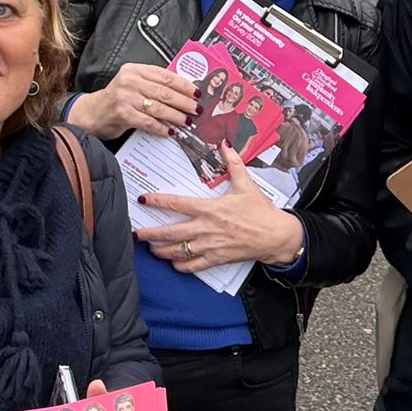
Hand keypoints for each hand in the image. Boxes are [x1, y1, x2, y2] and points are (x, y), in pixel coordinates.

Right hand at [67, 63, 198, 138]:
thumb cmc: (117, 99)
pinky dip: (161, 127)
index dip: (183, 85)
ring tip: (187, 121)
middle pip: (164, 92)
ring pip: (158, 107)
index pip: (165, 75)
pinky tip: (170, 131)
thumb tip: (183, 92)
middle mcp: (129, 81)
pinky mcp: (123, 114)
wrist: (92, 113)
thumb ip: (153, 84)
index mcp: (134, 70)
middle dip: (184, 101)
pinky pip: (148, 122)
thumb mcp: (133, 84)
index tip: (197, 92)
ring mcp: (125, 98)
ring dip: (176, 116)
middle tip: (196, 109)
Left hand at [136, 146, 303, 271]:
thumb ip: (233, 164)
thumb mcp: (246, 184)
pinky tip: (173, 262)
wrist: (276, 235)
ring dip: (160, 251)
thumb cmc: (261, 210)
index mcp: (210, 208)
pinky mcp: (216, 259)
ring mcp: (209, 245)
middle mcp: (205, 228)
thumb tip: (225, 144)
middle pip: (170, 233)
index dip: (158, 201)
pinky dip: (180, 266)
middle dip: (149, 234)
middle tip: (135, 234)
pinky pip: (192, 266)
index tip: (144, 199)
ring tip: (151, 248)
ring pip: (177, 251)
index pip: (177, 203)